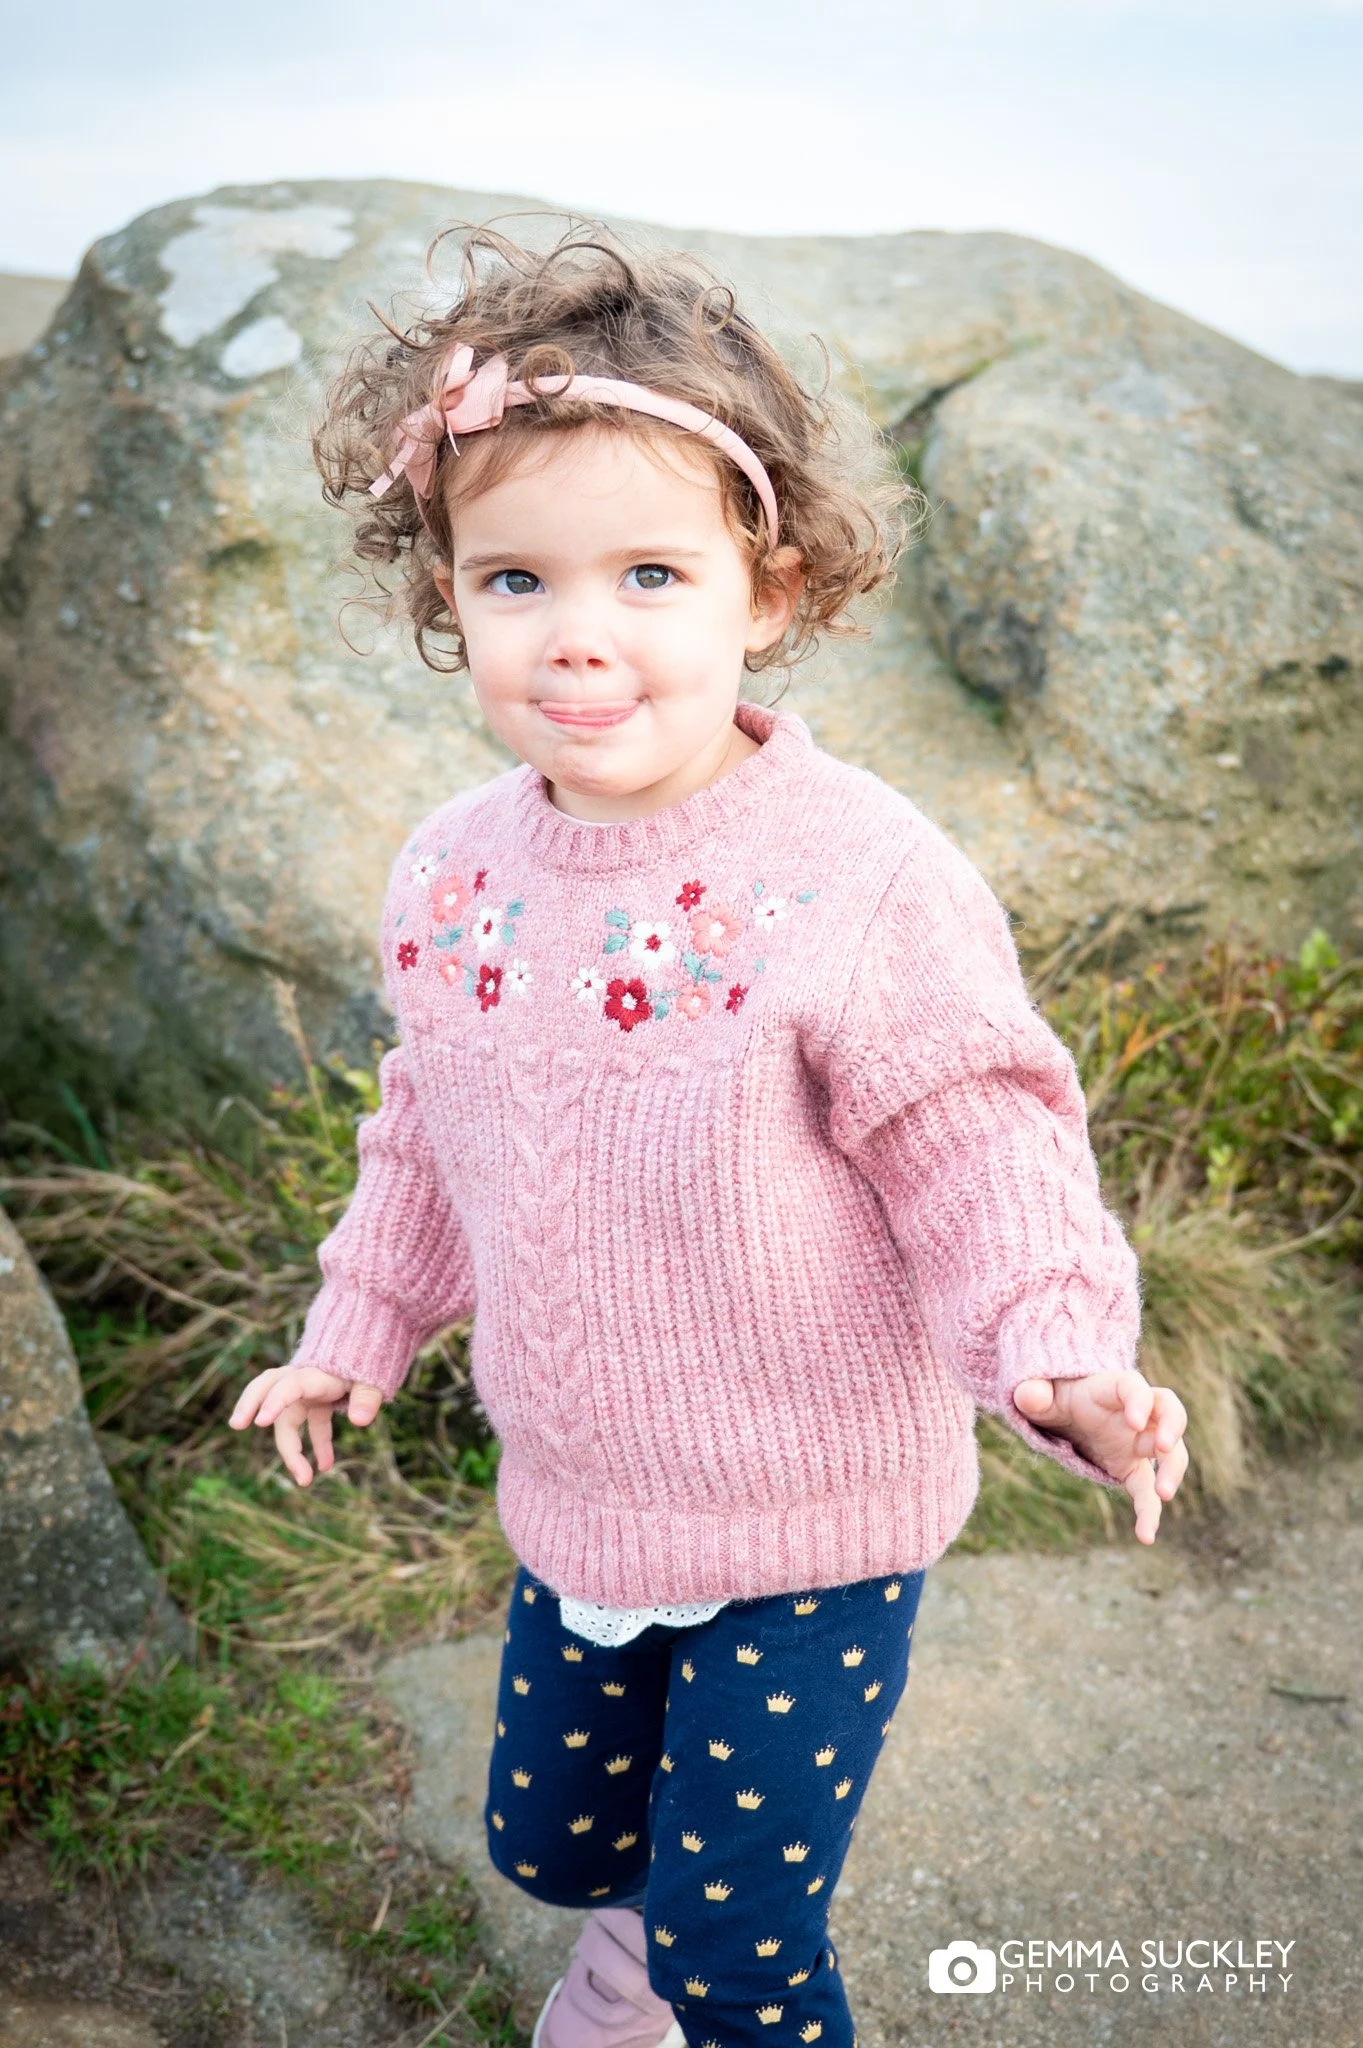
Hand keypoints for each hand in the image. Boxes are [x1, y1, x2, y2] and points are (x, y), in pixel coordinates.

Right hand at [228, 1366, 383, 1486]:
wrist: (371, 1344)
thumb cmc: (370, 1360)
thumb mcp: (373, 1376)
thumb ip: (367, 1396)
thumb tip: (359, 1421)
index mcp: (316, 1373)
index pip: (289, 1385)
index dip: (274, 1402)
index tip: (260, 1422)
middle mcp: (304, 1380)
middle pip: (269, 1391)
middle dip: (251, 1406)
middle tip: (236, 1424)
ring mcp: (308, 1392)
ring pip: (286, 1418)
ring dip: (290, 1448)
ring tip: (303, 1479)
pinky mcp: (316, 1402)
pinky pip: (310, 1426)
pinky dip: (317, 1446)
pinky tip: (326, 1468)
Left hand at [1011, 1368, 1188, 1544]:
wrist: (1065, 1412)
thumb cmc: (1056, 1397)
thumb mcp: (1039, 1393)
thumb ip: (1032, 1393)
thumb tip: (1030, 1397)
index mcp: (1111, 1389)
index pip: (1134, 1386)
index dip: (1139, 1401)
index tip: (1135, 1422)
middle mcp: (1135, 1413)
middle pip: (1169, 1411)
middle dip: (1172, 1428)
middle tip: (1163, 1448)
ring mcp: (1138, 1441)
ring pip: (1171, 1452)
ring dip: (1172, 1471)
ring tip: (1163, 1494)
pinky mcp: (1133, 1468)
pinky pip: (1147, 1489)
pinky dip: (1150, 1511)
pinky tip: (1146, 1536)